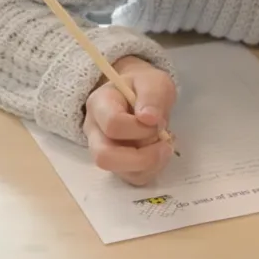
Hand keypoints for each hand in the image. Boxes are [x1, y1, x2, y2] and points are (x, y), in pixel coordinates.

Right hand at [83, 56, 175, 185]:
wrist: (139, 94)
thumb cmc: (143, 86)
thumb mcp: (153, 81)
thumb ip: (152, 96)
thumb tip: (150, 119)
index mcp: (99, 105)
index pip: (113, 125)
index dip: (140, 128)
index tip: (157, 120)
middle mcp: (94, 132)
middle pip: (105, 157)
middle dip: (142, 156)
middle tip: (164, 143)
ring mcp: (104, 151)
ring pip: (122, 173)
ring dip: (151, 163)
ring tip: (164, 145)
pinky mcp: (119, 165)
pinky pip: (134, 178)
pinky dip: (153, 169)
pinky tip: (159, 152)